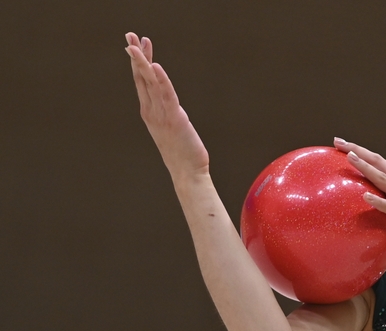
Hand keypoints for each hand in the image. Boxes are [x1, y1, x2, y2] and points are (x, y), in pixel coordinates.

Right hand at [125, 33, 208, 179]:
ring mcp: (161, 115)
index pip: (142, 82)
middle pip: (142, 78)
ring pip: (150, 83)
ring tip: (138, 43)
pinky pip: (166, 95)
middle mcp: (152, 111)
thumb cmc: (182, 152)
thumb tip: (169, 104)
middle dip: (136, 55)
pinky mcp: (174, 119)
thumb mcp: (170, 128)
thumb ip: (167, 113)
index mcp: (150, 112)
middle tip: (129, 35)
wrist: (187, 173)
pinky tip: (157, 66)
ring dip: (144, 61)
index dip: (138, 62)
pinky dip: (161, 80)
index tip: (134, 44)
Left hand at [333, 138, 385, 259]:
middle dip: (358, 151)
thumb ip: (385, 194)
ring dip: (366, 167)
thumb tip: (362, 193)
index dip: (359, 149)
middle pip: (378, 162)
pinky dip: (377, 200)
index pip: (377, 160)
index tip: (341, 143)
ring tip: (350, 158)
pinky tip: (365, 196)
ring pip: (381, 178)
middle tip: (340, 143)